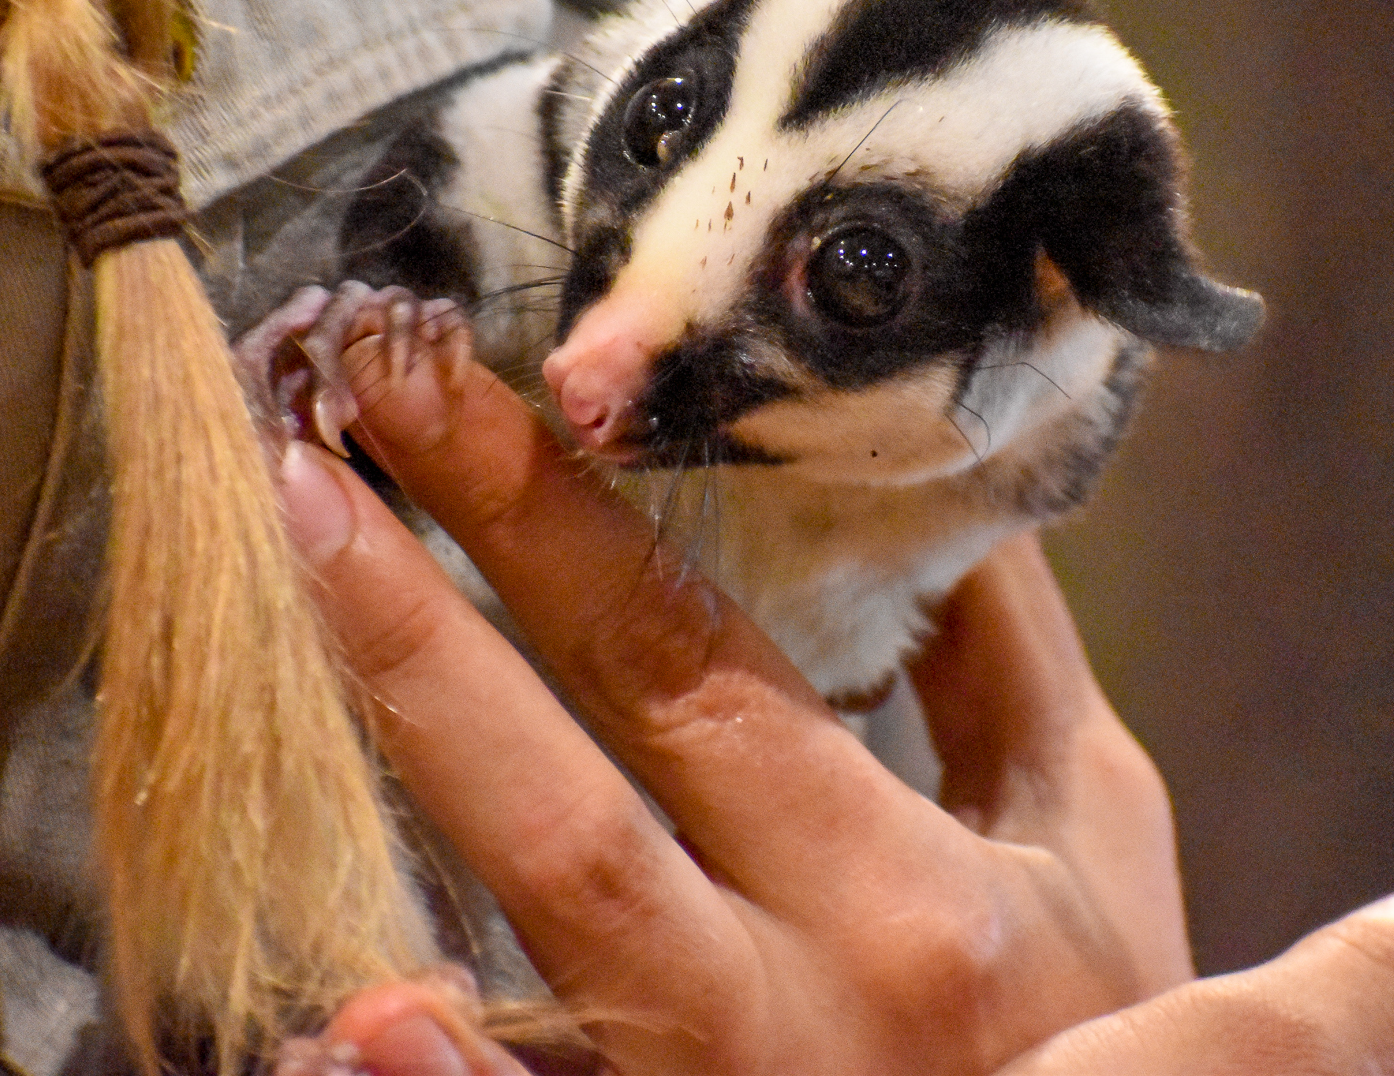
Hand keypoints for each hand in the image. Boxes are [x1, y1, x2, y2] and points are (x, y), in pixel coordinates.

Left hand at [276, 303, 1393, 1073]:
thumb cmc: (1100, 1025)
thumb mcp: (1085, 833)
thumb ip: (999, 654)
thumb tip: (919, 470)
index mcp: (919, 900)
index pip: (697, 668)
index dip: (550, 523)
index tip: (439, 387)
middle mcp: (796, 1006)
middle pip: (572, 789)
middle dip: (424, 604)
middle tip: (309, 440)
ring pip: (516, 937)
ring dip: (395, 758)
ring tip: (293, 606)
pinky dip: (412, 1070)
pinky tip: (319, 1006)